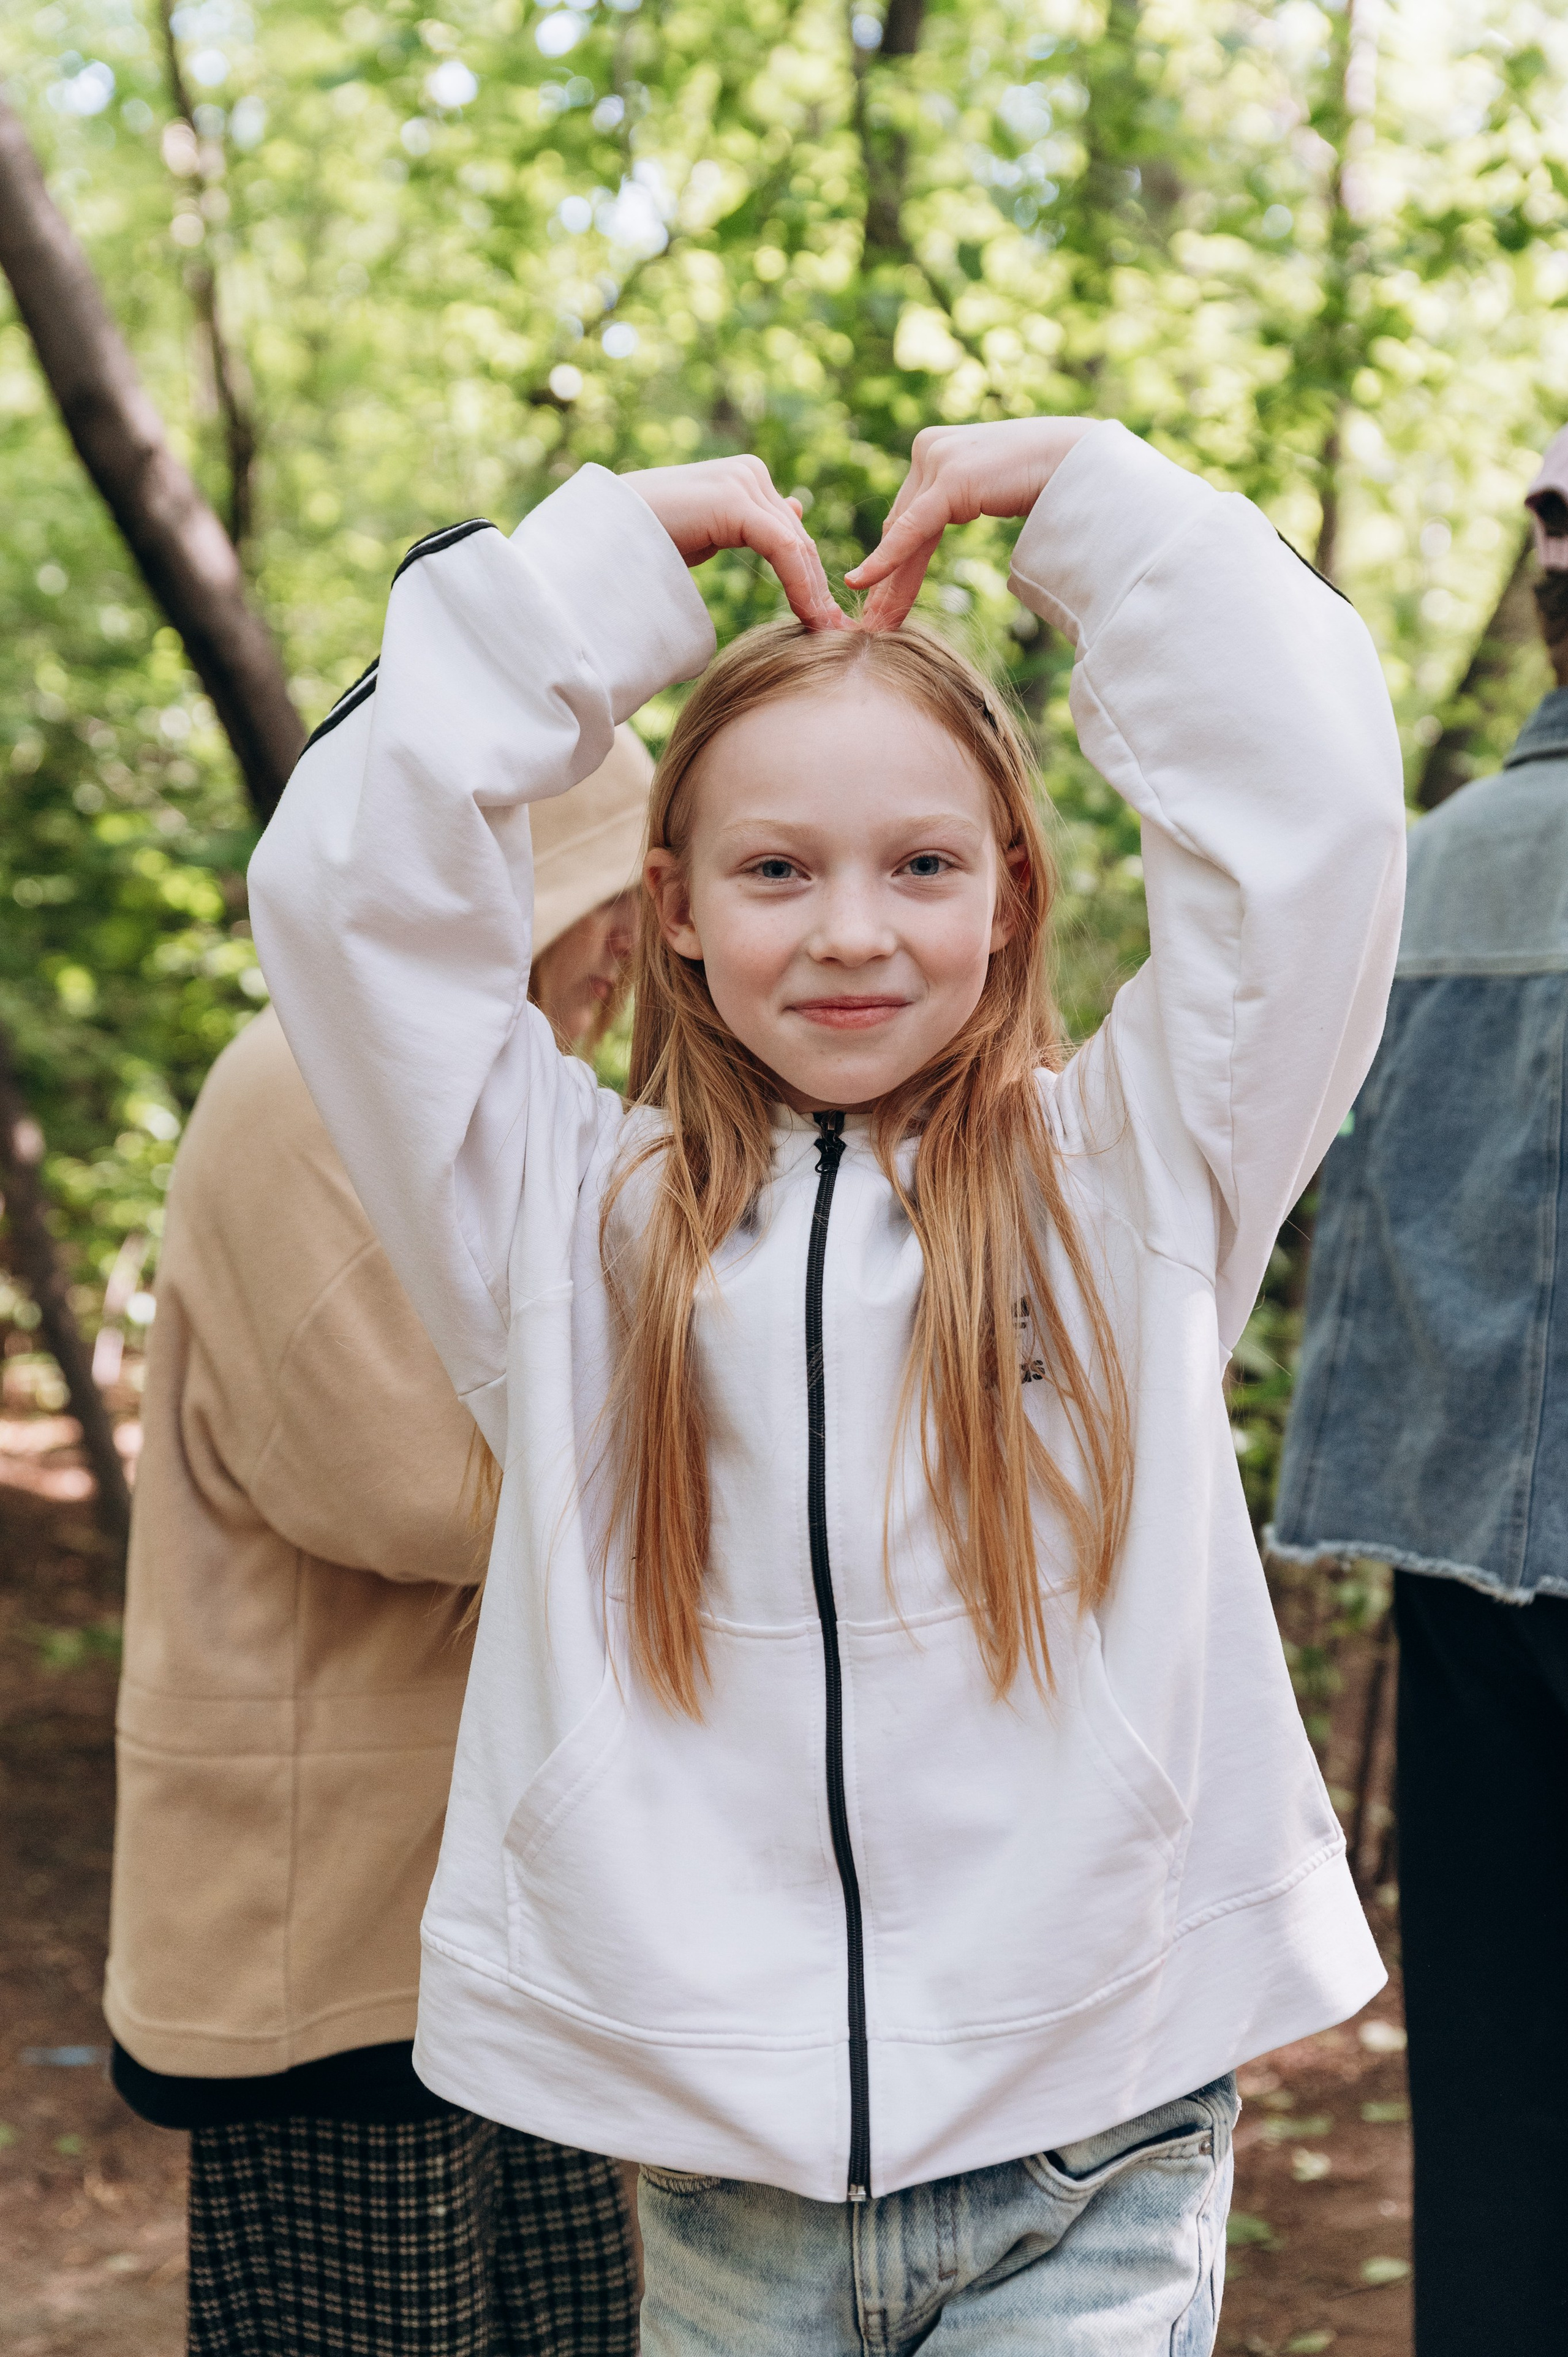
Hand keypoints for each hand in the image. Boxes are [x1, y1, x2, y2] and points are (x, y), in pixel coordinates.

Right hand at [621, 456, 845, 632]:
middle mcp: (749, 473)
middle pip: (797, 539)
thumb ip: (750, 525)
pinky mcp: (735, 499)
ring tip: (826, 631)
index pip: (790, 533)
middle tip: (836, 630)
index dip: (810, 577)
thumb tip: (795, 513)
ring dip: (813, 592)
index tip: (825, 619)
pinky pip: (782, 547)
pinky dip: (799, 584)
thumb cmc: (644, 542)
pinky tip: (808, 616)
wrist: (602, 534)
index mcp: (744, 479)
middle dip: (818, 587)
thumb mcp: (709, 534)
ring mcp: (743, 481)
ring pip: (795, 545)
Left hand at [845, 418, 1098, 630]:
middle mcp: (927, 448)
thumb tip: (941, 525)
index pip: (906, 515)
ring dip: (889, 581)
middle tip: (872, 620)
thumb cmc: (1046, 477)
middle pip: (899, 526)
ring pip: (903, 533)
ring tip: (877, 622)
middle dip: (886, 578)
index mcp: (934, 448)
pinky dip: (885, 560)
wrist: (1079, 460)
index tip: (879, 598)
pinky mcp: (949, 479)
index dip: (890, 559)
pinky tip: (861, 583)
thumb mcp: (987, 491)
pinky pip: (910, 530)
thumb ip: (958, 501)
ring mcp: (935, 460)